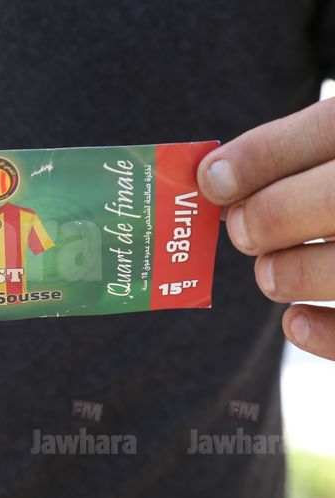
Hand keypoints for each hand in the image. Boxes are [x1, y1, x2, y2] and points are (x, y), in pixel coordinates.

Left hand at [197, 98, 334, 359]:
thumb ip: (291, 154)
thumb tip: (213, 180)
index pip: (331, 127)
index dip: (263, 156)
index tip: (211, 180)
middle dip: (273, 215)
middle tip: (243, 231)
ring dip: (295, 272)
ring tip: (270, 274)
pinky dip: (329, 335)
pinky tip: (294, 322)